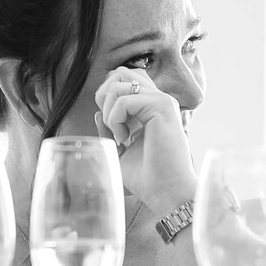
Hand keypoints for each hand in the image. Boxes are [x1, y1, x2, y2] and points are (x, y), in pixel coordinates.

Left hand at [94, 68, 195, 216]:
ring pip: (120, 81)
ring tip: (119, 134)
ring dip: (109, 108)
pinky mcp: (162, 106)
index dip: (108, 99)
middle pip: (121, 72)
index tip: (114, 129)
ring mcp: (162, 100)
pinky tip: (124, 139)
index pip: (124, 80)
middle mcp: (158, 99)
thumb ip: (110, 128)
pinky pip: (124, 100)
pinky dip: (115, 119)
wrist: (166, 193)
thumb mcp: (120, 149)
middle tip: (111, 124)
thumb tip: (98, 112)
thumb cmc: (147, 178)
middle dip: (105, 95)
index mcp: (151, 107)